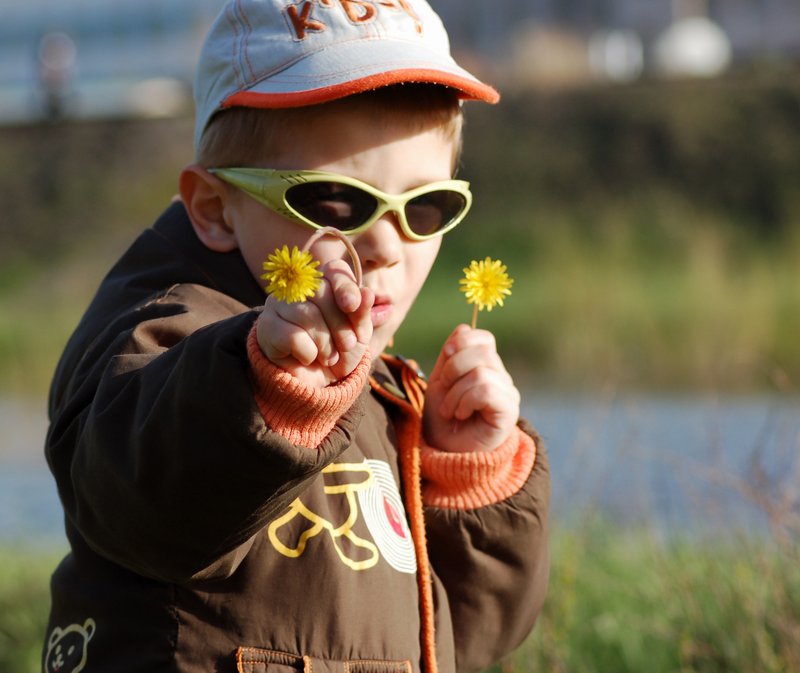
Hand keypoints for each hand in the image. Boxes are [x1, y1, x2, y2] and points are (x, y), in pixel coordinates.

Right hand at [255, 259, 372, 387]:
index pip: (333, 270)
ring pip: (307, 314)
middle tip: (347, 345)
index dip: (345, 286)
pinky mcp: (266, 326)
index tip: (352, 306)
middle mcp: (298, 288)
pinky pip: (292, 336)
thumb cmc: (339, 351)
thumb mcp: (358, 334)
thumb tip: (367, 293)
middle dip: (340, 323)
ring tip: (329, 357)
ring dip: (326, 342)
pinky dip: (308, 353)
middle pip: (321, 291)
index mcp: (324, 283)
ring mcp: (278, 304)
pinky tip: (308, 359)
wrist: (317, 382)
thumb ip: (362, 313)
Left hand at [423, 324, 519, 452]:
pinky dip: (465, 401)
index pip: (481, 337)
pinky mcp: (508, 410)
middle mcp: (501, 376)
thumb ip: (450, 355)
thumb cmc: (442, 420)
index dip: (460, 343)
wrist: (446, 455)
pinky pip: (486, 390)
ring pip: (481, 371)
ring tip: (450, 409)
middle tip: (444, 392)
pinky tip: (461, 414)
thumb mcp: (440, 381)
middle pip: (481, 350)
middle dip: (453, 369)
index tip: (445, 363)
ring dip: (455, 392)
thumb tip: (463, 329)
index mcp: (485, 366)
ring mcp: (508, 393)